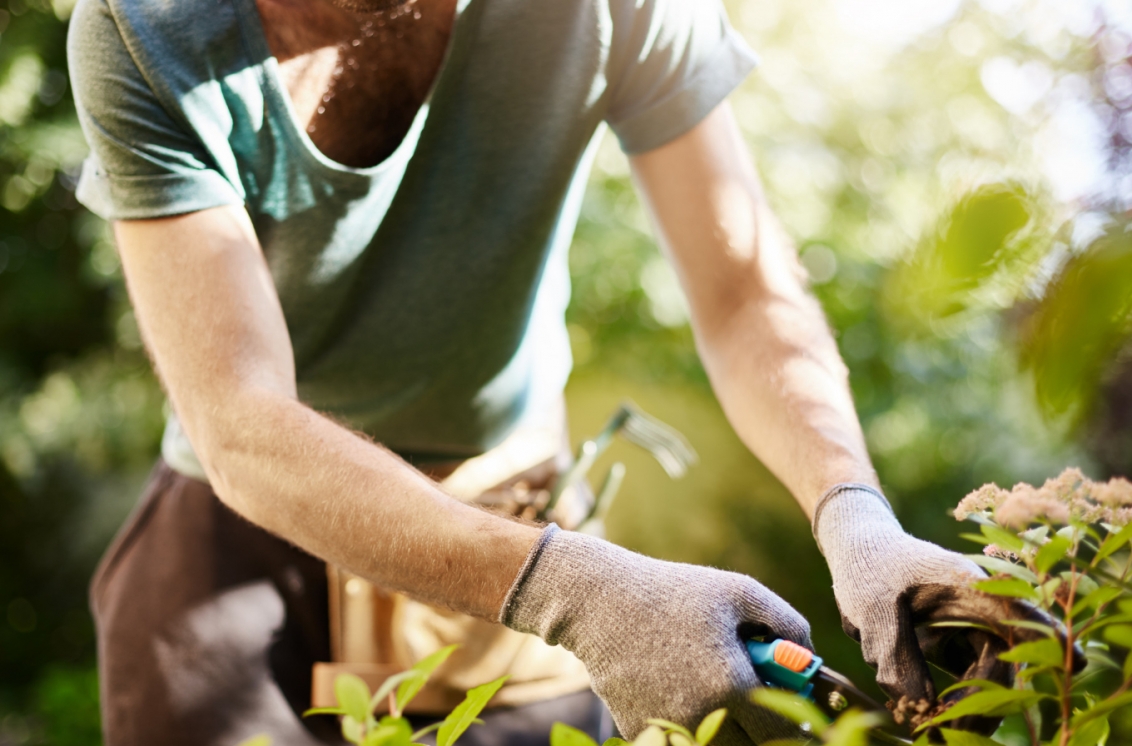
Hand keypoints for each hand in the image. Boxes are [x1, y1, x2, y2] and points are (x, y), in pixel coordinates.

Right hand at [501, 525, 810, 744]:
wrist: (599, 603)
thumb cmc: (674, 591)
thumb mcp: (739, 592)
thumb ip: (788, 623)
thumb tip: (812, 658)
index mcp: (732, 685)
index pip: (785, 731)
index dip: (800, 724)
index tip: (800, 711)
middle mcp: (703, 718)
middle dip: (762, 727)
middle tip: (755, 695)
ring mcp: (670, 730)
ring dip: (730, 730)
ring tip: (719, 688)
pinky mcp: (642, 733)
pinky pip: (684, 740)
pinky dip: (694, 724)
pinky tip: (682, 687)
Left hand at [814, 485, 1074, 731]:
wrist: (857, 549)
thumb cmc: (868, 568)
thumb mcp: (872, 609)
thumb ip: (896, 656)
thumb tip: (922, 707)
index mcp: (968, 587)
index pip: (1018, 613)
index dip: (1046, 638)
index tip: (1072, 662)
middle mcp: (980, 607)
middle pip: (1003, 661)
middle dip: (982, 702)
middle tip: (942, 729)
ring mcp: (971, 625)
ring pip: (987, 675)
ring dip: (965, 704)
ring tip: (930, 724)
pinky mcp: (957, 640)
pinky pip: (968, 676)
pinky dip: (952, 698)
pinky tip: (925, 711)